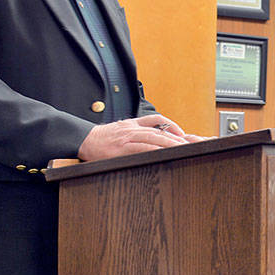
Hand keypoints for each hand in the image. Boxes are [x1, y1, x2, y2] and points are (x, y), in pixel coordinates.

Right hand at [78, 114, 193, 160]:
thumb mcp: (122, 127)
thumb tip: (156, 136)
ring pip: (153, 138)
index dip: (172, 126)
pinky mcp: (121, 148)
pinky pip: (141, 148)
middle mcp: (133, 128)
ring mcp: (127, 137)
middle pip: (159, 131)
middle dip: (176, 137)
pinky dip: (153, 149)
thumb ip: (138, 129)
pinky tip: (162, 153)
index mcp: (134, 124)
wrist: (84, 139)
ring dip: (169, 143)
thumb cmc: (103, 137)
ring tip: (182, 148)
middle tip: (190, 143)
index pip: (158, 121)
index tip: (184, 134)